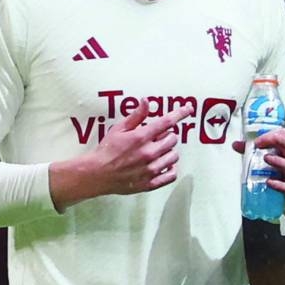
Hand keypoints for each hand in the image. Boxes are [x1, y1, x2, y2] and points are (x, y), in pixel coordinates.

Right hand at [51, 99, 193, 208]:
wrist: (96, 174)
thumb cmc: (106, 150)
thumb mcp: (119, 129)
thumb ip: (136, 116)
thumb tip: (146, 101)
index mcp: (141, 137)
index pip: (167, 122)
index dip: (180, 113)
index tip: (188, 108)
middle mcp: (149, 153)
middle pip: (173, 139)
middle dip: (168, 135)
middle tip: (158, 137)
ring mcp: (150, 169)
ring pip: (174, 156)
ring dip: (169, 151)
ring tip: (159, 151)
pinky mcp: (150, 183)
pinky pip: (171, 175)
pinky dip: (171, 169)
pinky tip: (164, 165)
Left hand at [232, 127, 284, 211]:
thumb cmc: (282, 172)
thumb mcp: (271, 158)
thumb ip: (253, 151)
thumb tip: (236, 145)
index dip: (273, 134)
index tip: (258, 139)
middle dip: (278, 143)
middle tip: (260, 144)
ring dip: (279, 161)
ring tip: (266, 158)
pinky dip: (279, 185)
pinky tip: (269, 182)